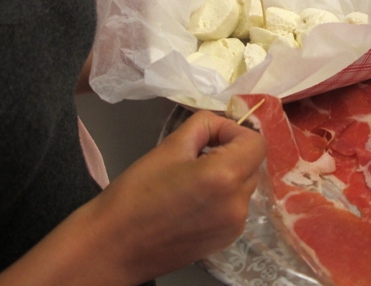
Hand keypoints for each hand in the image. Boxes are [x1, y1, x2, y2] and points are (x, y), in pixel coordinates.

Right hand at [0, 110, 265, 285]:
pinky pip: (236, 206)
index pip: (256, 143)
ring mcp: (235, 225)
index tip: (211, 136)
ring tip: (193, 180)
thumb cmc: (136, 192)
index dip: (235, 132)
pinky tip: (194, 201)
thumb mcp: (170, 146)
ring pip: (244, 185)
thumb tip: (223, 125)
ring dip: (228, 175)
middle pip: (252, 164)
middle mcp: (238, 203)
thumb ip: (205, 126)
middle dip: (231, 153)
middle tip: (197, 155)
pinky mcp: (227, 240)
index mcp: (225, 177)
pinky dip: (223, 197)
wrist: (114, 245)